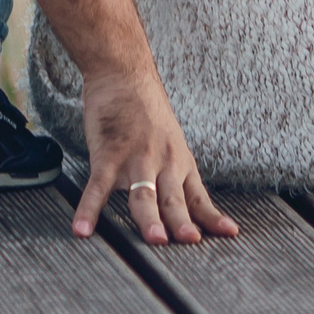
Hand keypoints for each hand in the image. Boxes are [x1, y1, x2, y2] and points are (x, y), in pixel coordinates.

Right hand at [73, 66, 237, 243]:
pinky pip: (98, 186)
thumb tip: (185, 206)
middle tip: (189, 240)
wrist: (123, 73)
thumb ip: (176, 173)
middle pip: (173, 198)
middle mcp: (162, 162)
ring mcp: (134, 158)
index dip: (213, 217)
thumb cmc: (146, 108)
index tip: (230, 233)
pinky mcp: (106, 154)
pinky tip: (83, 229)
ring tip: (153, 239)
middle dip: (181, 222)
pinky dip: (89, 209)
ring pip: (143, 194)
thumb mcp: (172, 141)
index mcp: (180, 162)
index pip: (198, 196)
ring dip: (148, 218)